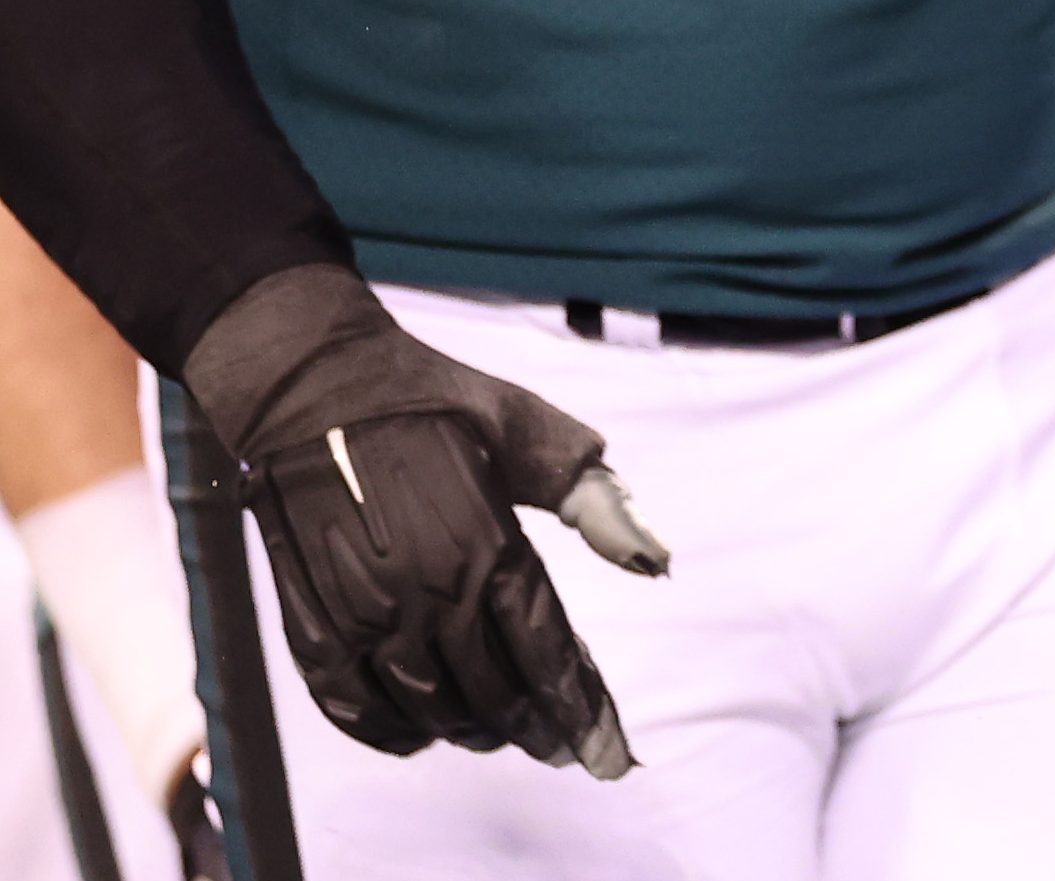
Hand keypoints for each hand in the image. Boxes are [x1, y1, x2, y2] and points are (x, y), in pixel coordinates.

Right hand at [177, 263, 667, 775]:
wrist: (312, 388)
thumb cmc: (436, 401)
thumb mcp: (531, 429)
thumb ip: (597, 501)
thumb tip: (657, 561)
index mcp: (486, 546)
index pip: (547, 653)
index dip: (583, 710)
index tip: (612, 753)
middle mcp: (424, 593)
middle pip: (494, 694)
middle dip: (540, 728)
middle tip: (567, 744)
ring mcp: (362, 615)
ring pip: (431, 711)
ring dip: (476, 731)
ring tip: (508, 732)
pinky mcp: (310, 624)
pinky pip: (354, 709)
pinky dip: (394, 734)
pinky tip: (425, 734)